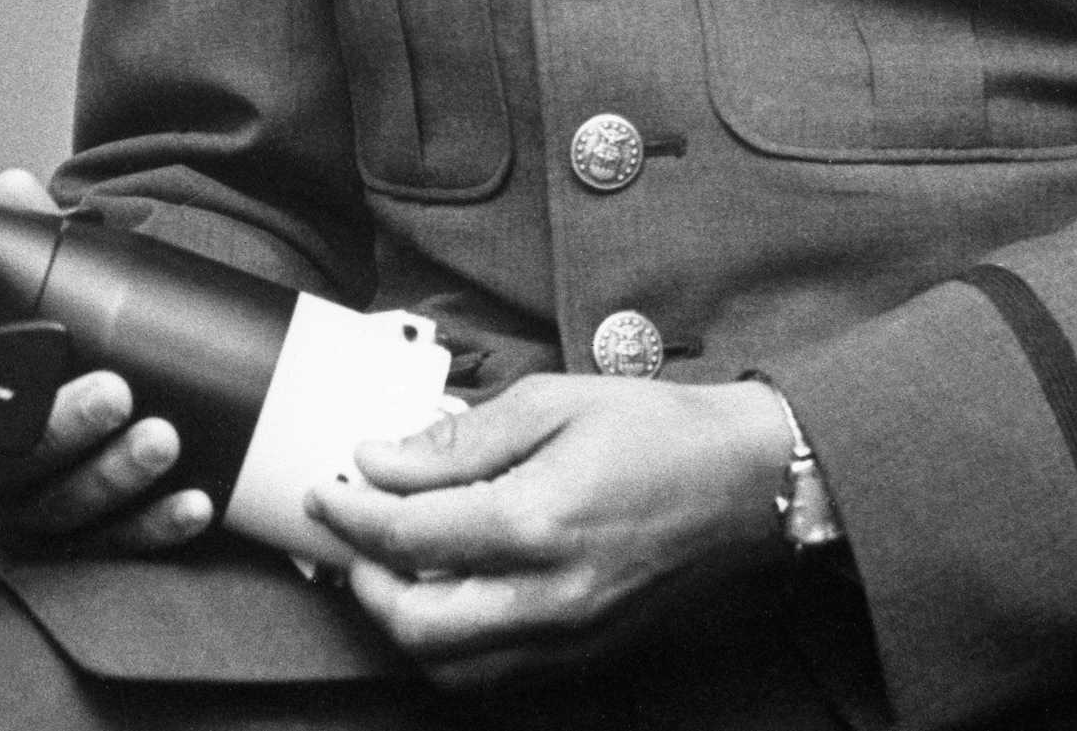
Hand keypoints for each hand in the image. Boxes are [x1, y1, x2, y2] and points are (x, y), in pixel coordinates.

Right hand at [0, 168, 213, 555]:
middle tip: (115, 392)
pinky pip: (119, 546)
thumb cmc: (72, 345)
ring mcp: (36, 516)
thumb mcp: (51, 289)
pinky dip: (156, 527)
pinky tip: (193, 500)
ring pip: (64, 511)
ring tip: (162, 438)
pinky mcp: (88, 547)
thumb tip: (14, 186)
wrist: (139, 397)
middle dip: (62, 433)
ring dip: (114, 478)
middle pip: (8, 469)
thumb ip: (29, 238)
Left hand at [305, 374, 789, 686]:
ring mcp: (570, 636)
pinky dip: (452, 643)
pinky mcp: (586, 654)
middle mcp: (550, 596)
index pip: (408, 535)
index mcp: (538, 523)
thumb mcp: (551, 403)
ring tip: (389, 567)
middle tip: (350, 533)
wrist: (747, 483)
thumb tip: (382, 458)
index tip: (329, 488)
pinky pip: (495, 673)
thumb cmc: (660, 433)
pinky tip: (447, 593)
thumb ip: (457, 440)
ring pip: (449, 665)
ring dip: (401, 622)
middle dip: (363, 580)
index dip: (351, 511)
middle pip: (415, 623)